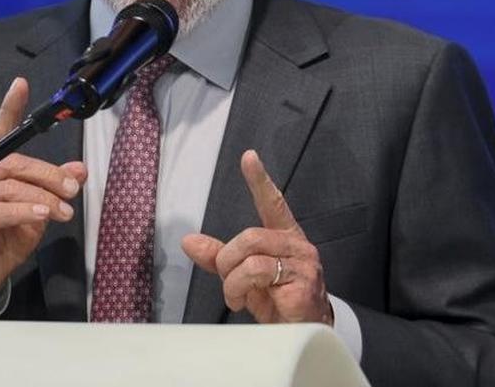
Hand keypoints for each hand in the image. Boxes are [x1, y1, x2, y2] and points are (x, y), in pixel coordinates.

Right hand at [0, 77, 86, 309]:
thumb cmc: (6, 237)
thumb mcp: (40, 210)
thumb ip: (56, 188)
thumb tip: (79, 170)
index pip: (1, 133)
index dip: (10, 108)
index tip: (20, 84)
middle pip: (15, 163)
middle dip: (49, 174)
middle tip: (73, 188)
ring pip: (11, 187)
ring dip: (44, 198)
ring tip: (63, 211)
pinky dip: (24, 212)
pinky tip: (42, 217)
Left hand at [182, 150, 332, 325]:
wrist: (304, 336)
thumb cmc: (278, 304)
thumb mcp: (245, 279)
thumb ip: (220, 259)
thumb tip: (189, 241)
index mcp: (285, 239)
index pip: (273, 204)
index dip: (260, 181)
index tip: (249, 157)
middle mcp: (297, 247)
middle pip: (250, 235)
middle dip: (228, 259)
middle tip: (229, 282)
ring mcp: (303, 265)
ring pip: (251, 255)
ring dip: (233, 280)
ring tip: (237, 297)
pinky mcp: (303, 285)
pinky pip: (258, 274)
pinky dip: (240, 289)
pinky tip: (247, 304)